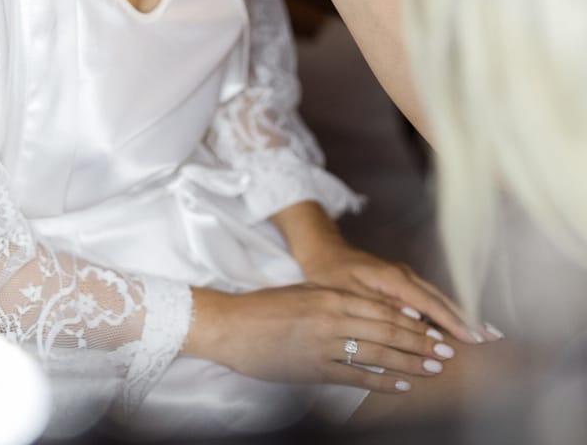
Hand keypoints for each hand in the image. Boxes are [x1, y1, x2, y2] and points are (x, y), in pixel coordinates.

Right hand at [185, 282, 469, 394]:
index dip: (413, 320)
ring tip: (435, 369)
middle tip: (448, 351)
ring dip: (410, 362)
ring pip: (378, 353)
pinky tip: (402, 386)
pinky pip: (356, 376)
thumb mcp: (304, 293)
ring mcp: (324, 344)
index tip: (435, 327)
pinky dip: (382, 381)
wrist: (232, 325)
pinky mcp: (314, 369)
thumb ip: (334, 300)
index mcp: (330, 295)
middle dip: (421, 342)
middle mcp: (332, 317)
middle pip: (387, 330)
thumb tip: (367, 310)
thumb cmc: (265, 308)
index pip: (382, 308)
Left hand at [298, 238, 486, 346]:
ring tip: (486, 332)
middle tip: (494, 338)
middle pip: (442, 299)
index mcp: (393, 278)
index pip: (431, 303)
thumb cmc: (332, 275)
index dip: (454, 322)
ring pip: (438, 297)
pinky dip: (447, 310)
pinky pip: (429, 297)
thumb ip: (381, 308)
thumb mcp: (350, 295)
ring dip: (461, 314)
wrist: (323, 252)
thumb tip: (416, 323)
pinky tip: (460, 323)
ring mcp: (405, 277)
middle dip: (468, 318)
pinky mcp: (402, 282)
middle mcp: (404, 275)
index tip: (474, 338)